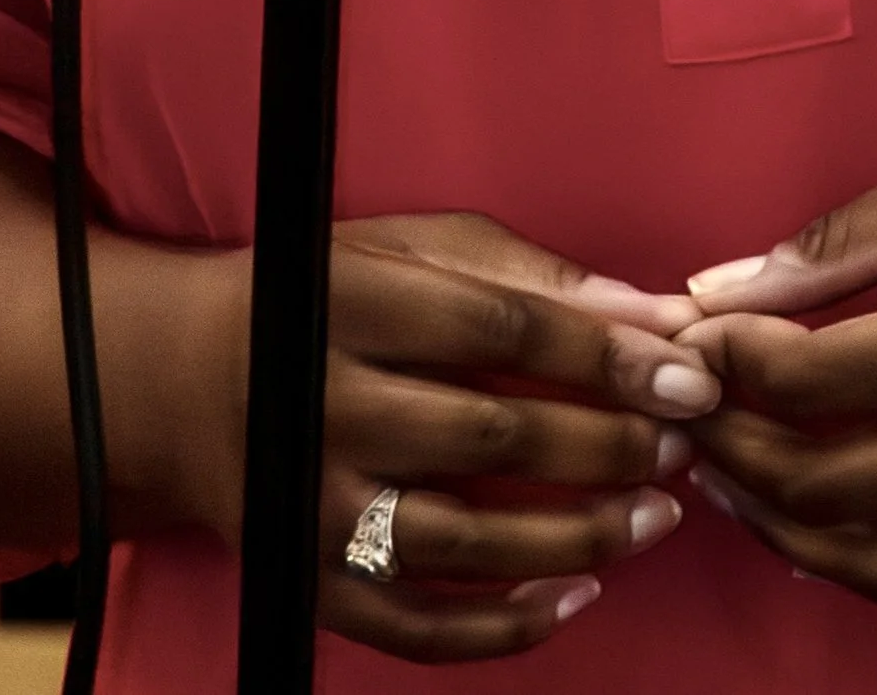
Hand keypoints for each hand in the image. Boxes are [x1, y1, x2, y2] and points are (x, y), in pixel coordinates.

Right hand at [312, 211, 717, 660]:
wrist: (189, 380)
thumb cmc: (332, 298)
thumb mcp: (415, 249)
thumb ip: (531, 276)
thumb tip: (649, 315)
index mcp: (353, 304)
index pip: (499, 330)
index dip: (603, 355)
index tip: (687, 373)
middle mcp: (325, 407)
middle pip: (489, 438)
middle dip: (604, 446)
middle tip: (681, 445)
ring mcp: (313, 506)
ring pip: (463, 542)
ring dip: (577, 537)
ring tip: (656, 516)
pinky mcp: (310, 581)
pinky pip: (417, 626)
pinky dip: (504, 625)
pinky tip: (576, 596)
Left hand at [672, 93, 876, 615]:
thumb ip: (855, 235)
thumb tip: (729, 284)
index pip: (808, 380)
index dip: (724, 359)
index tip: (682, 329)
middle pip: (829, 485)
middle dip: (732, 450)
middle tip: (682, 406)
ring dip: (792, 528)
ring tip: (737, 476)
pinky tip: (839, 519)